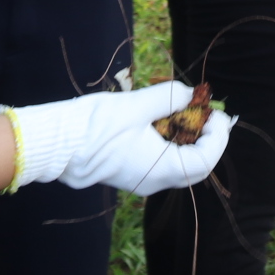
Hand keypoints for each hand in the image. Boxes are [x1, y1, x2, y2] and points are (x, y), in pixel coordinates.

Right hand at [7, 81, 232, 194]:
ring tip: (181, 111)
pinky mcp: (131, 174)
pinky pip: (161, 163)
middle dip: (205, 139)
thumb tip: (190, 93)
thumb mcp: (135, 106)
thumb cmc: (94, 126)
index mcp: (161, 169)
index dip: (217, 137)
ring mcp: (142, 180)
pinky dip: (169, 143)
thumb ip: (168, 98)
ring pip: (179, 164)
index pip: (205, 161)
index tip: (214, 113)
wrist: (56, 145)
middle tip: (204, 112)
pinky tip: (160, 121)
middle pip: (196, 166)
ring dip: (186, 139)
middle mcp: (155, 181)